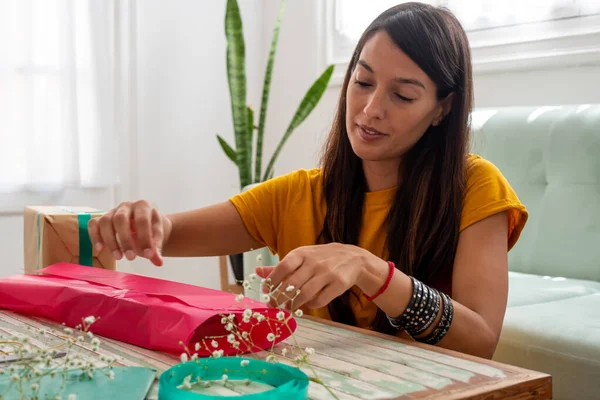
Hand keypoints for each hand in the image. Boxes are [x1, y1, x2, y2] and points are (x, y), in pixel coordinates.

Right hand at [87, 200, 171, 265]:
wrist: (146, 224)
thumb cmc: (152, 229)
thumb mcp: (158, 236)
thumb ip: (157, 248)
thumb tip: (158, 262)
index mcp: (143, 206)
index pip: (142, 220)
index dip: (144, 238)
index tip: (148, 255)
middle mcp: (126, 206)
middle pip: (120, 219)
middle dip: (125, 240)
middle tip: (131, 258)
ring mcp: (112, 211)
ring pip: (105, 221)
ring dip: (110, 241)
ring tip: (119, 257)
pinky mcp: (102, 218)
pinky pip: (93, 224)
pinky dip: (95, 236)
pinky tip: (100, 249)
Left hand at [255, 243, 384, 309]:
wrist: (352, 257)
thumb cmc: (320, 258)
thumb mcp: (301, 257)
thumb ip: (280, 267)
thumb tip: (257, 272)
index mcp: (302, 254)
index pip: (283, 267)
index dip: (272, 281)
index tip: (266, 291)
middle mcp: (314, 262)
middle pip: (292, 284)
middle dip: (280, 298)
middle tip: (274, 305)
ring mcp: (327, 273)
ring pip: (305, 294)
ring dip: (294, 304)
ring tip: (288, 308)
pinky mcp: (338, 284)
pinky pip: (319, 300)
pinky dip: (310, 305)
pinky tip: (307, 304)